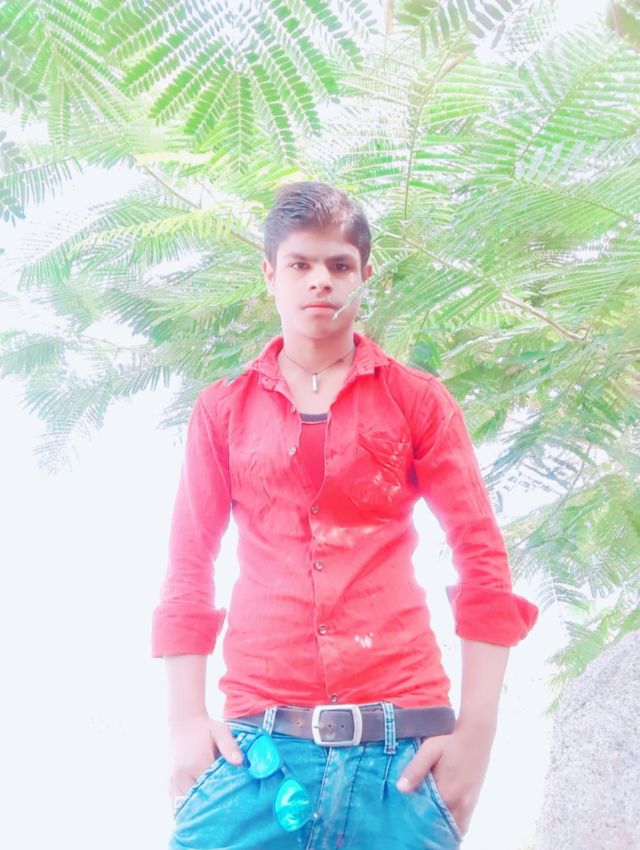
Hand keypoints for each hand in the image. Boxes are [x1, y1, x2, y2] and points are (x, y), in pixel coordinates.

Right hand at [168, 713, 243, 803]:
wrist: (184, 724)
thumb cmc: (206, 729)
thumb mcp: (221, 731)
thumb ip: (230, 746)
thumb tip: (240, 762)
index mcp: (195, 765)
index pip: (210, 791)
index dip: (222, 797)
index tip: (232, 802)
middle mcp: (181, 776)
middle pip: (197, 802)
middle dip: (210, 807)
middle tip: (225, 811)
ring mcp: (173, 782)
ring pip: (186, 806)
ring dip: (198, 808)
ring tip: (213, 810)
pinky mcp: (169, 785)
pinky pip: (178, 804)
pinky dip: (188, 806)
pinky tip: (199, 806)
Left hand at [396, 719, 495, 835]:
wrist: (476, 734)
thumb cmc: (450, 740)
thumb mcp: (429, 749)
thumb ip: (415, 769)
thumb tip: (400, 788)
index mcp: (446, 793)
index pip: (427, 817)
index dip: (415, 819)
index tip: (405, 819)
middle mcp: (459, 803)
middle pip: (441, 826)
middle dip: (427, 827)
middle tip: (413, 822)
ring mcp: (468, 804)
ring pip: (454, 827)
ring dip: (441, 826)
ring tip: (425, 821)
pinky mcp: (473, 801)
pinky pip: (463, 823)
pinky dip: (452, 825)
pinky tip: (440, 819)